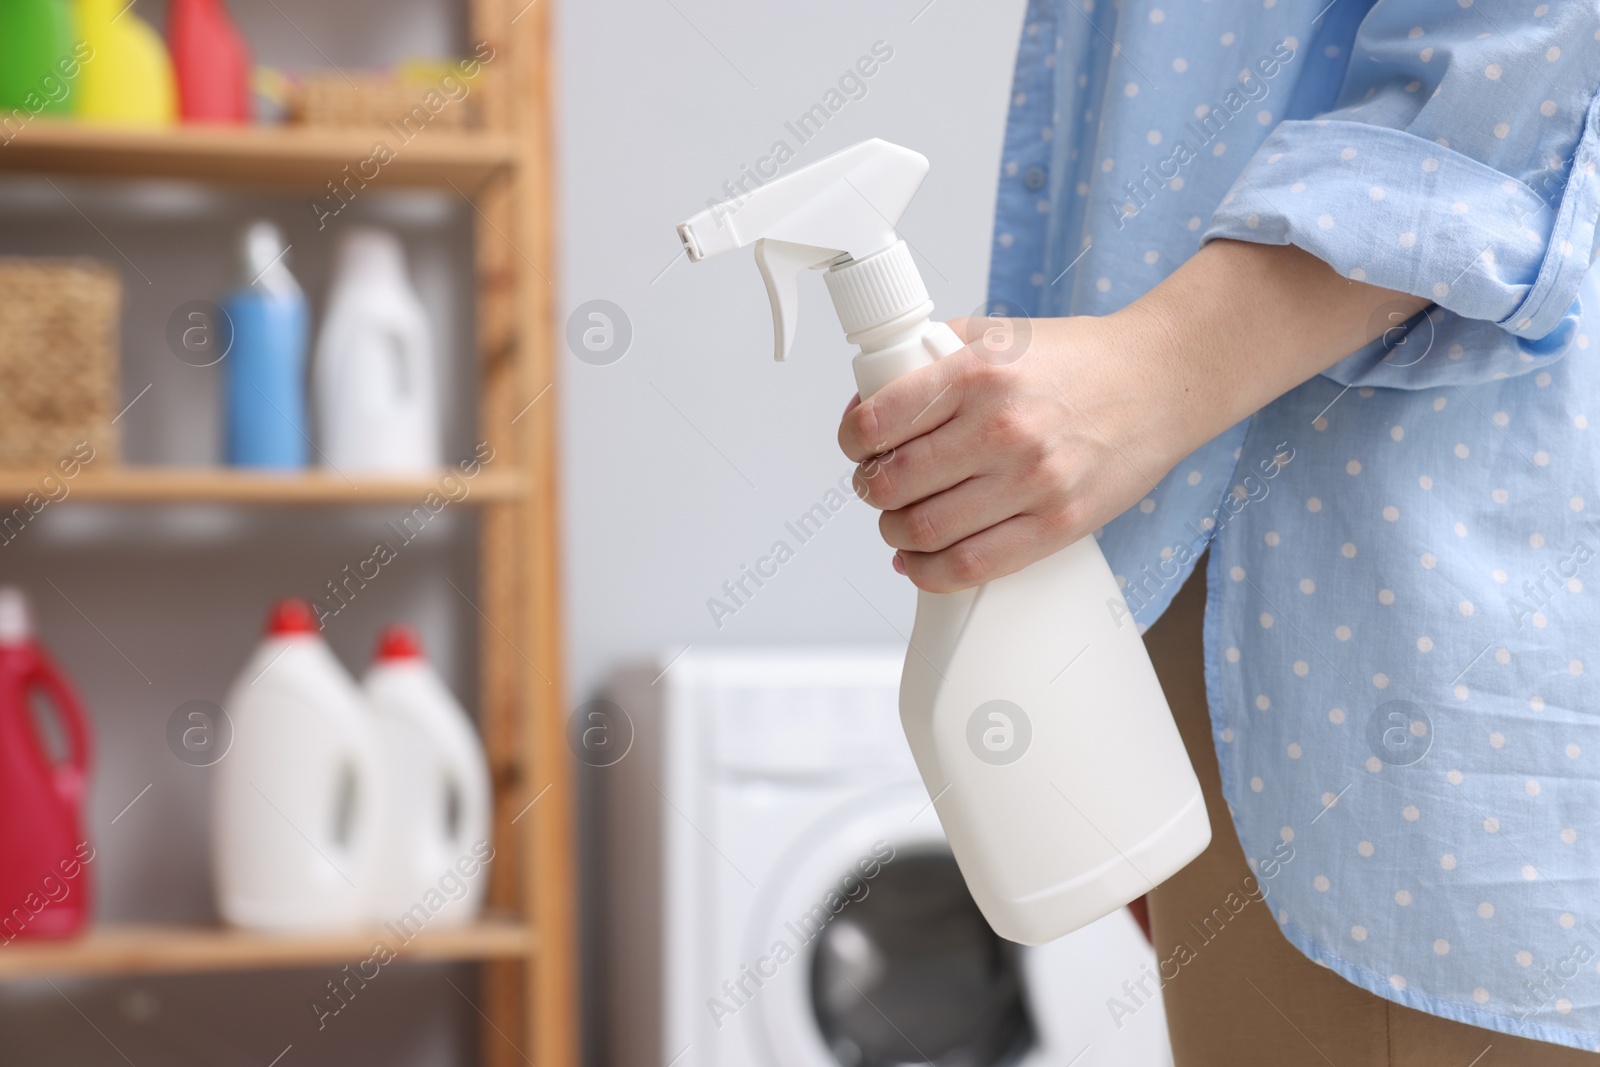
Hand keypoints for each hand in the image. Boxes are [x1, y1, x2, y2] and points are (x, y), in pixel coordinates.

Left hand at [836, 240, 1429, 592]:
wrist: (1162, 380)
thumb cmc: (1079, 361)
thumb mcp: (1000, 336)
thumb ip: (935, 357)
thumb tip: (872, 397)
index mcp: (977, 374)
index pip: (878, 422)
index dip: (853, 441)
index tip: (857, 446)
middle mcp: (1001, 428)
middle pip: (892, 484)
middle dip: (870, 490)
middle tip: (876, 486)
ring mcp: (1031, 481)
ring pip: (923, 531)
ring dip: (894, 533)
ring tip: (899, 522)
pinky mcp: (1058, 524)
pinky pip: (970, 567)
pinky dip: (927, 574)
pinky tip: (917, 562)